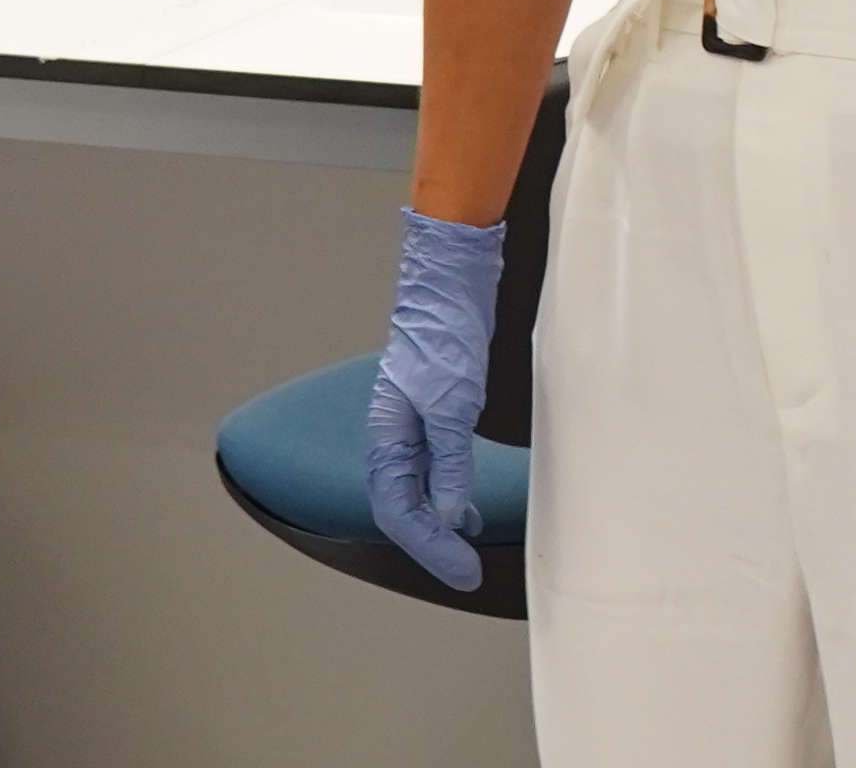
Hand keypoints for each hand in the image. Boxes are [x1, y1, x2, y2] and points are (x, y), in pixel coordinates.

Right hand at [365, 208, 505, 590]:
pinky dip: (449, 495)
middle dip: (434, 545)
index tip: (462, 569)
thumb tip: (449, 514)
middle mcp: (393, 438)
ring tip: (469, 548)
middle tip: (467, 571)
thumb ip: (448, 461)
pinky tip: (467, 509)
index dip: (430, 548)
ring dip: (441, 524)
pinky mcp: (433, 417)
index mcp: (386, 437)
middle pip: (404, 510)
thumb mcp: (453, 403)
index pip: (398, 512)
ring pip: (418, 493)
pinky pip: (433, 472)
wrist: (451, 285)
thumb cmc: (444, 333)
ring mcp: (411, 429)